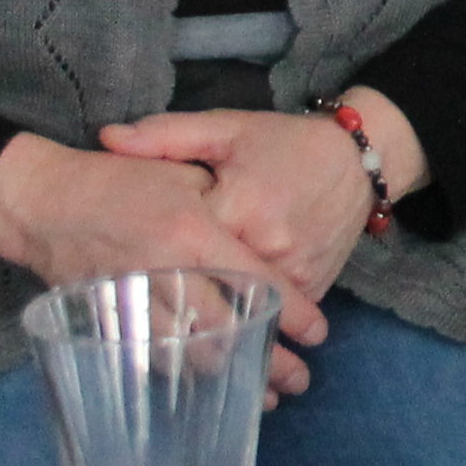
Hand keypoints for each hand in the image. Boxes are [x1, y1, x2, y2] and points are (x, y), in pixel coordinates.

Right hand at [0, 134, 321, 397]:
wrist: (40, 202)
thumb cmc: (115, 179)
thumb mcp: (179, 171)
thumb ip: (223, 201)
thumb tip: (263, 238)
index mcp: (194, 230)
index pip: (256, 280)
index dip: (291, 312)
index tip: (319, 335)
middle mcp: (168, 271)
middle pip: (229, 329)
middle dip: (269, 361)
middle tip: (300, 380)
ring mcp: (135, 300)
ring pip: (192, 352)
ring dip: (230, 377)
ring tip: (265, 396)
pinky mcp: (109, 320)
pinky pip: (153, 358)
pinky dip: (184, 375)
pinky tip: (207, 387)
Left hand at [100, 96, 414, 331]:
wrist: (358, 158)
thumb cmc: (284, 142)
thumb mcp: (227, 129)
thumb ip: (166, 135)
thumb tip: (107, 139)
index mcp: (238, 205)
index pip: (181, 245)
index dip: (148, 260)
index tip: (116, 276)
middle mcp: (268, 245)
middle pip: (209, 287)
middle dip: (175, 302)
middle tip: (135, 323)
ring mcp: (295, 270)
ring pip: (243, 308)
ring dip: (214, 322)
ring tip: (174, 337)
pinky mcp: (314, 285)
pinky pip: (273, 314)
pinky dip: (251, 321)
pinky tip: (225, 335)